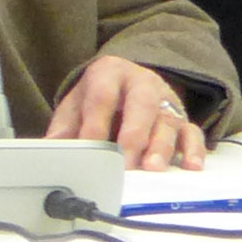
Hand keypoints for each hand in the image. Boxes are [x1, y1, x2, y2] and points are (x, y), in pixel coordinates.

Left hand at [46, 53, 206, 170]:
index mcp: (110, 73)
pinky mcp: (183, 117)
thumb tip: (49, 150)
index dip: (96, 123)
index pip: (102, 96)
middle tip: (125, 163)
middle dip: (133, 135)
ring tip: (152, 168)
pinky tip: (190, 165)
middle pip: (142, 105)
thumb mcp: (76, 104)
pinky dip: (193, 149)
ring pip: (168, 121)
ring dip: (161, 146)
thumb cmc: (98, 97)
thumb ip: (64, 127)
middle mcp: (142, 83)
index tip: (90, 147)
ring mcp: (165, 100)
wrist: (127, 80)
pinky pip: (192, 132)